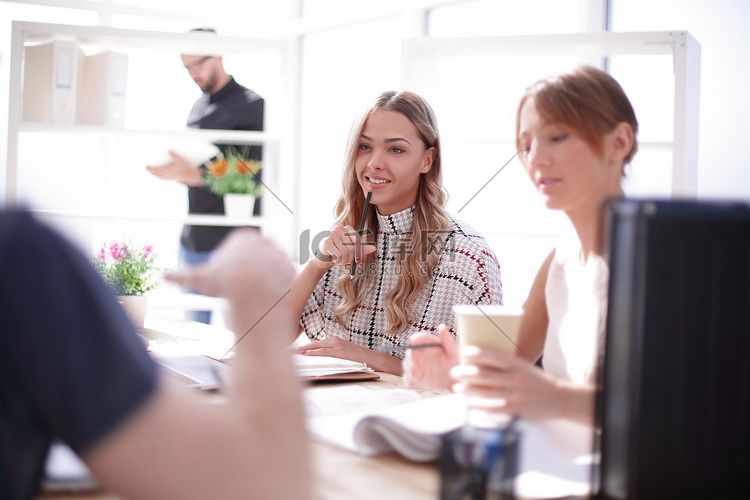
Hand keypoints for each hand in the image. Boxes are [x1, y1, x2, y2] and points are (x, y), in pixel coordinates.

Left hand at [146, 150, 202, 185]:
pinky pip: (163, 178)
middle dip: (151, 171)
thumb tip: (168, 150)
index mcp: (168, 170)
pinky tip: (159, 176)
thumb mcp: (179, 159)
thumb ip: (173, 155)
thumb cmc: (185, 168)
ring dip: (154, 174)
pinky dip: (159, 177)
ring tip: (151, 172)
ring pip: (159, 177)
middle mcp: (167, 175)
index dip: (151, 168)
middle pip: (157, 173)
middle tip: (147, 169)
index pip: (157, 169)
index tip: (147, 167)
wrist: (190, 175)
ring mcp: (169, 177)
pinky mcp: (171, 179)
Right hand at [165, 229, 294, 312]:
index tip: (230, 278)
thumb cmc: (224, 282)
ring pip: (269, 268)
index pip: (238, 253)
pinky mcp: (290, 267)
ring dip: (263, 278)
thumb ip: (183, 276)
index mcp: (244, 237)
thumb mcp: (201, 278)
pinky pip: (283, 277)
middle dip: (249, 273)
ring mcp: (279, 252)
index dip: (232, 268)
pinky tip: (268, 294)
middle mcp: (264, 241)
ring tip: (255, 292)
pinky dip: (276, 286)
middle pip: (255, 260)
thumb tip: (162, 278)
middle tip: (243, 287)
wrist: (252, 290)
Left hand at [295, 336, 368, 361]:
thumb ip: (331, 350)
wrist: (371, 358)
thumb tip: (319, 350)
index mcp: (334, 341)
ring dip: (304, 349)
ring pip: (316, 347)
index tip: (294, 350)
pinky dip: (313, 352)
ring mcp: (337, 345)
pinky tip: (306, 353)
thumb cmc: (357, 357)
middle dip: (301, 348)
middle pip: (313, 344)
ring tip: (294, 353)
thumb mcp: (343, 352)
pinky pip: (323, 352)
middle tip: (289, 351)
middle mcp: (334, 341)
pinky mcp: (339, 351)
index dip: (304, 347)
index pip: (316, 344)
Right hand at [311, 225, 376, 270]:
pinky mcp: (326, 242)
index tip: (355, 260)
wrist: (323, 258)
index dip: (358, 253)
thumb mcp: (351, 250)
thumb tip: (374, 248)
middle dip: (350, 259)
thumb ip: (362, 249)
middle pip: (352, 248)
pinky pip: (338, 256)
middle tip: (345, 262)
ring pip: (345, 253)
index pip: (358, 241)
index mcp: (347, 228)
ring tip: (339, 261)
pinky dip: (337, 261)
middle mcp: (339, 228)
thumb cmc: (338, 253)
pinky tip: (333, 260)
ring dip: (343, 262)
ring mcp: (331, 234)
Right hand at [402, 324, 457, 389]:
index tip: (414, 340)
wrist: (456, 379)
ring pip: (407, 364)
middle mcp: (421, 352)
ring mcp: (417, 363)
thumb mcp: (454, 351)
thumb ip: (447, 339)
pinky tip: (410, 385)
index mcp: (430, 343)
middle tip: (413, 365)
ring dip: (408, 369)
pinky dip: (407, 380)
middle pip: (411, 351)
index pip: (421, 338)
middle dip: (410, 357)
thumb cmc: (457, 362)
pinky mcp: (416, 375)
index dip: (417, 338)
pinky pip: (408, 376)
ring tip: (412, 376)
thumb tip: (442, 326)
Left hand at [452, 346, 594, 422]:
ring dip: (469, 391)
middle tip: (454, 372)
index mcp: (517, 365)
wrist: (558, 398)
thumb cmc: (536, 380)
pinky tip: (471, 406)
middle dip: (467, 374)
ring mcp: (515, 395)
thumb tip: (481, 359)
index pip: (495, 357)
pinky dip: (481, 408)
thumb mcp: (523, 367)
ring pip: (487, 393)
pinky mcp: (516, 410)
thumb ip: (505, 364)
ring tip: (458, 388)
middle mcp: (515, 379)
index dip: (479, 353)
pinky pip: (495, 409)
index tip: (465, 351)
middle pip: (486, 376)